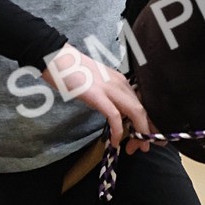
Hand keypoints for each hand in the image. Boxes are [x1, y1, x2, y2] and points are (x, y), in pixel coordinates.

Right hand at [40, 43, 155, 151]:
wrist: (57, 57)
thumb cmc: (74, 71)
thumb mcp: (99, 84)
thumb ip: (109, 96)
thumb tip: (116, 113)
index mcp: (121, 81)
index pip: (142, 103)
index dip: (147, 122)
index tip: (145, 137)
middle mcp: (120, 83)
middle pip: (143, 109)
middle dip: (146, 130)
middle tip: (143, 147)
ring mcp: (110, 88)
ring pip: (136, 111)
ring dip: (139, 132)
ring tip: (136, 147)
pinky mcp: (97, 95)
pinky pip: (114, 115)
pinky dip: (118, 131)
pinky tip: (116, 141)